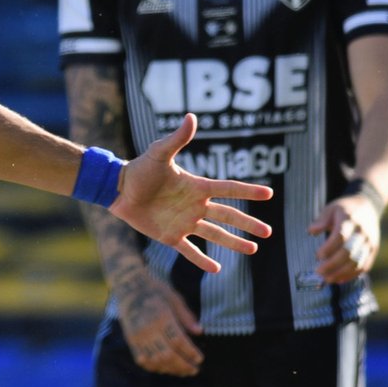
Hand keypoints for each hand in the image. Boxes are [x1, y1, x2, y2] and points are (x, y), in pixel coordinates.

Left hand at [109, 113, 274, 272]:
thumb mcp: (159, 153)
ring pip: (215, 235)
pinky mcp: (170, 236)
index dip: (248, 191)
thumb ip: (177, 139)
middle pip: (228, 216)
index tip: (269, 194)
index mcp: (197, 187)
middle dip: (248, 223)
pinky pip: (189, 251)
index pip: (229, 189)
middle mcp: (195, 206)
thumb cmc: (139, 169)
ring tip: (254, 250)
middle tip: (269, 232)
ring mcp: (184, 222)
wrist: (117, 189)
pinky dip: (202, 260)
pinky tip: (217, 269)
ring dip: (234, 243)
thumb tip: (191, 117)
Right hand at [115, 268, 203, 376]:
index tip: (200, 358)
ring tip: (183, 371)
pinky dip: (155, 367)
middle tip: (194, 370)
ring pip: (155, 361)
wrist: (128, 287)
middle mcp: (148, 329)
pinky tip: (166, 368)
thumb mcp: (174, 298)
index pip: (178, 342)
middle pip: (167, 355)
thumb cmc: (155, 290)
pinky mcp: (131, 340)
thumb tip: (199, 332)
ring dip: (171, 369)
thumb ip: (186, 316)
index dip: (190, 353)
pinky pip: (143, 360)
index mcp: (161, 317)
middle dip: (183, 365)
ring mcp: (138, 337)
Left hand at [309, 193, 380, 284]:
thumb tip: (311, 231)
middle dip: (332, 264)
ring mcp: (370, 242)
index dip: (329, 248)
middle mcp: (362, 232)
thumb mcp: (331, 208)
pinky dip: (352, 275)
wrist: (369, 208)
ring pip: (357, 262)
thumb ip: (321, 220)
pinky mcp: (373, 250)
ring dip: (341, 273)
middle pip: (349, 252)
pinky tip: (340, 279)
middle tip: (318, 272)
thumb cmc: (345, 209)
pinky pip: (365, 266)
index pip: (340, 236)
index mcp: (350, 220)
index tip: (318, 256)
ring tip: (327, 279)